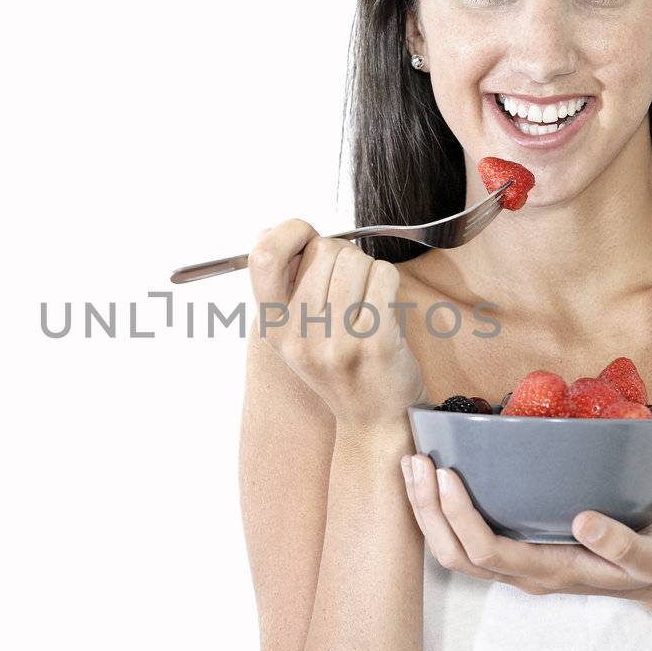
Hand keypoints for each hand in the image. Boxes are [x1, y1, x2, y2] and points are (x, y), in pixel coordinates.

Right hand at [248, 219, 427, 425]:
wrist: (375, 419)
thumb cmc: (340, 367)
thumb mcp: (295, 333)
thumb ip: (283, 285)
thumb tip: (272, 231)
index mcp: (274, 327)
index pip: (263, 255)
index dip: (289, 232)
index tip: (308, 238)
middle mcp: (300, 335)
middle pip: (324, 249)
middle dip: (343, 255)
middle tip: (350, 284)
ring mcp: (338, 340)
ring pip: (357, 259)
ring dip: (368, 269)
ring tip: (367, 299)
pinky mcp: (375, 341)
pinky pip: (384, 275)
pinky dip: (389, 281)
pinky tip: (385, 307)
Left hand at [400, 452, 651, 604]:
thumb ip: (623, 543)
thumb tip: (584, 522)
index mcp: (550, 572)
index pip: (487, 551)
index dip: (459, 516)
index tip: (447, 474)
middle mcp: (524, 573)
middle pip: (456, 555)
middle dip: (428, 511)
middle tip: (415, 461)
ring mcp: (518, 565)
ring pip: (454, 550)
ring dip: (427, 510)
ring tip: (412, 465)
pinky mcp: (518, 549)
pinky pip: (466, 538)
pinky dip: (441, 510)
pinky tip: (435, 477)